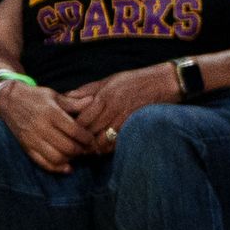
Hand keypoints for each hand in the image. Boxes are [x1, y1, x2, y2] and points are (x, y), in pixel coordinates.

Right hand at [0, 80, 95, 174]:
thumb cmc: (35, 97)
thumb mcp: (54, 95)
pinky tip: (66, 167)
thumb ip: (73, 102)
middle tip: (87, 149)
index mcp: (51, 113)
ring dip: (70, 159)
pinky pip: (42, 162)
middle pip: (67, 146)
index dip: (87, 138)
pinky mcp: (26, 147)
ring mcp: (32, 139)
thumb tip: (92, 101)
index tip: (93, 140)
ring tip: (77, 155)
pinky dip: (56, 168)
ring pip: (56, 157)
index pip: (74, 130)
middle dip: (81, 150)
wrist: (9, 100)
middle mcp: (41, 127)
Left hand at [64, 64, 179, 150]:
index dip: (71, 128)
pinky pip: (116, 143)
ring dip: (93, 147)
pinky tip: (103, 147)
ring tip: (87, 149)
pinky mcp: (133, 126)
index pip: (81, 119)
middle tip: (72, 145)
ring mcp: (124, 119)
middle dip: (79, 140)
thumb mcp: (109, 80)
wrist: (164, 83)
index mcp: (104, 96)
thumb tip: (66, 97)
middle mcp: (112, 108)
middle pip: (89, 132)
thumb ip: (87, 90)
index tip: (66, 132)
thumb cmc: (135, 80)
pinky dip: (108, 148)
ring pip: (101, 141)